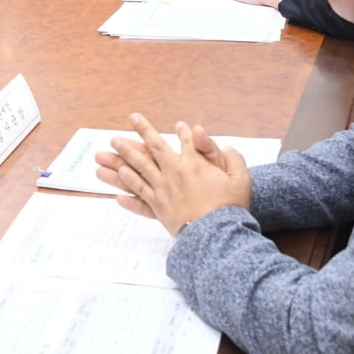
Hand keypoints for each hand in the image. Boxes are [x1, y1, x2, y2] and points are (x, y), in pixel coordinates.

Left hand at [103, 113, 251, 235]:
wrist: (217, 236)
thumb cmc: (230, 208)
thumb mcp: (240, 180)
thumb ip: (234, 160)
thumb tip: (228, 146)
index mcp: (195, 165)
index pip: (187, 142)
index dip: (184, 132)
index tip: (180, 125)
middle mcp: (175, 173)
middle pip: (155, 147)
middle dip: (143, 130)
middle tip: (133, 117)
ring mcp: (163, 190)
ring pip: (140, 167)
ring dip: (126, 154)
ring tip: (113, 143)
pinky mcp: (158, 207)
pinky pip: (139, 193)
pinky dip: (128, 185)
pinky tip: (120, 175)